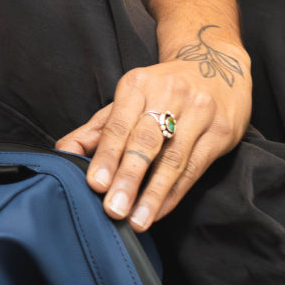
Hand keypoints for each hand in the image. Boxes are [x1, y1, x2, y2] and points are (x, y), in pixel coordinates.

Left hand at [55, 47, 252, 231]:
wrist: (217, 63)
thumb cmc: (161, 91)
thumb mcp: (126, 101)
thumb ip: (94, 130)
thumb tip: (62, 154)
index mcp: (138, 85)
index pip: (119, 125)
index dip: (107, 156)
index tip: (95, 184)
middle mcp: (171, 95)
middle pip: (146, 142)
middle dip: (128, 178)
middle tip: (114, 209)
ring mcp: (200, 112)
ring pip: (174, 159)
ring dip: (153, 194)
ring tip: (137, 221)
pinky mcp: (222, 132)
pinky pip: (194, 168)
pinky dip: (174, 194)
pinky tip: (158, 212)